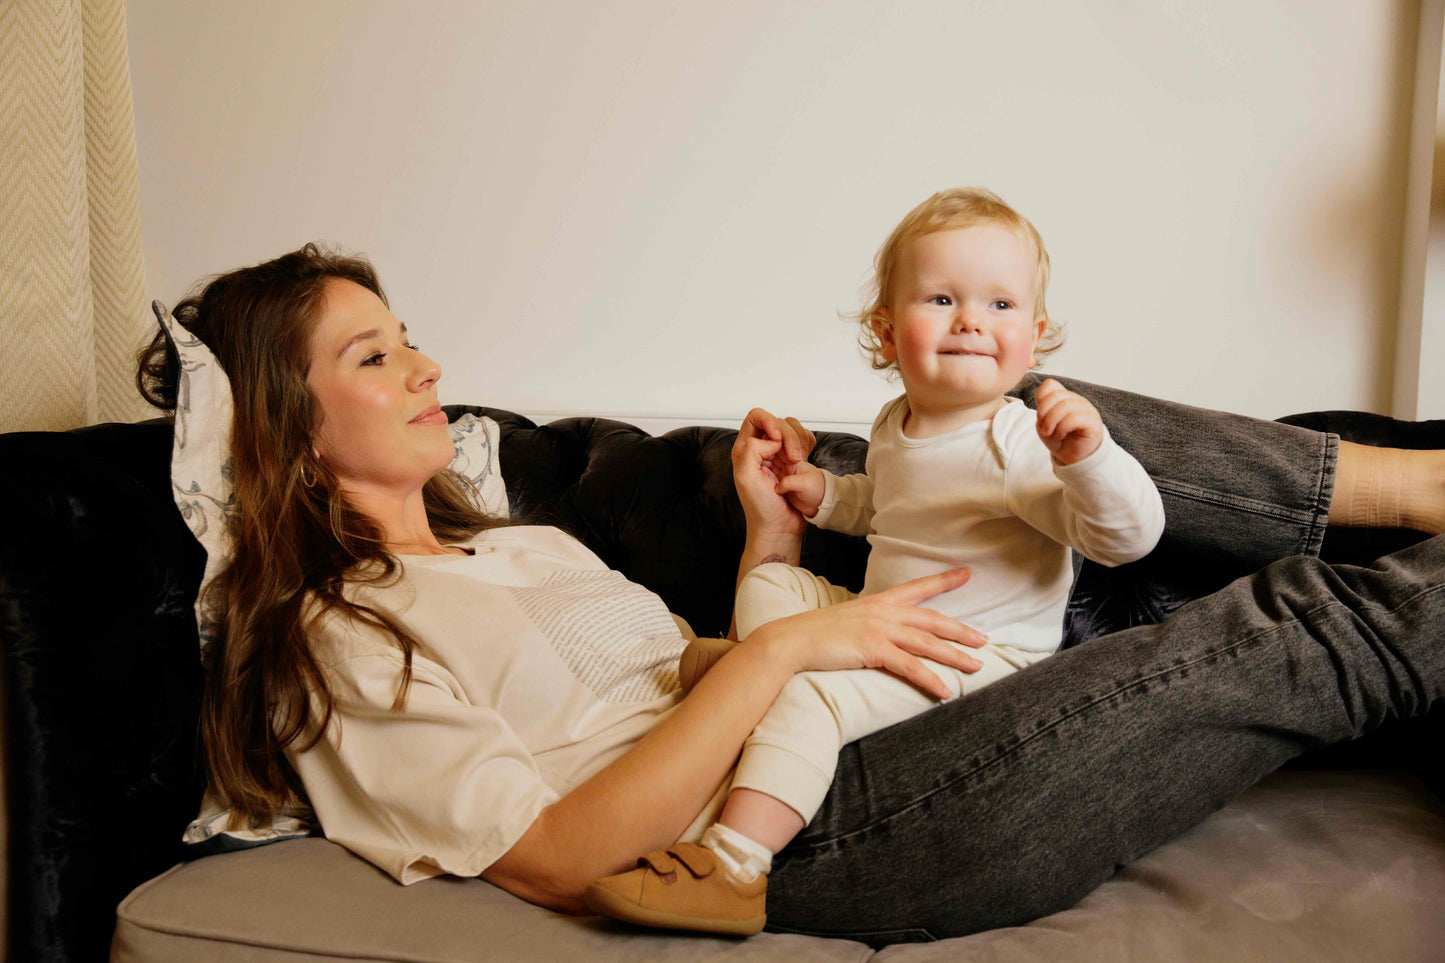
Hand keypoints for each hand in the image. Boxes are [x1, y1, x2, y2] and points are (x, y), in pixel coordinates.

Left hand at [732, 408, 816, 537]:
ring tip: (797, 463)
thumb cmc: (761, 507)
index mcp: (744, 449)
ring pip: (792, 430)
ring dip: (798, 443)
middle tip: (793, 460)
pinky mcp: (792, 461)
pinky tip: (803, 461)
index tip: (777, 439)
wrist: (780, 527)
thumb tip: (772, 440)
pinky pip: (803, 441)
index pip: (756, 417)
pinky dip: (807, 446)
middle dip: (788, 437)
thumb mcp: (746, 478)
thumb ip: (752, 450)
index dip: (768, 421)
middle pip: (778, 422)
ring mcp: (777, 454)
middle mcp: (760, 449)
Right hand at [748, 568, 988, 698]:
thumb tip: (883, 633)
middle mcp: (883, 612)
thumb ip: (869, 623)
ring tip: (976, 667)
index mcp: (878, 601)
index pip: (918, 588)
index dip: (944, 581)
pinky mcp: (872, 649)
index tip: (967, 574)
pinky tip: (945, 691)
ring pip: (927, 643)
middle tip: (984, 640)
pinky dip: (930, 680)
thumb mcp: (848, 620)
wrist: (790, 641)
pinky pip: (909, 666)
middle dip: (961, 631)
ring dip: (955, 656)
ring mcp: (878, 629)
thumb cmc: (815, 634)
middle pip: (932, 620)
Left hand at [1034, 379, 1102, 465]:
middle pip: (1055, 395)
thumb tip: (1044, 407)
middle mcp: (1076, 400)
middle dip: (1043, 413)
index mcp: (1064, 398)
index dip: (1040, 398)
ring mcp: (1086, 409)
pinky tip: (1060, 435)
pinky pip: (1074, 417)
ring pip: (1065, 405)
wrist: (1074, 458)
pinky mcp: (1093, 421)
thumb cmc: (1060, 440)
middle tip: (1043, 429)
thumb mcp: (1044, 425)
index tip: (1040, 416)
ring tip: (1050, 434)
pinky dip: (1062, 428)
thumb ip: (1042, 412)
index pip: (1050, 385)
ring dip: (1051, 422)